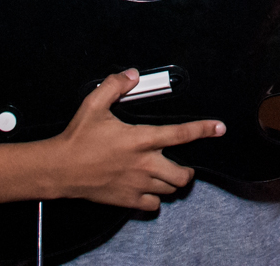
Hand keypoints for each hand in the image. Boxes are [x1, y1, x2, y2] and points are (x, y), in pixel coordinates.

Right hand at [50, 69, 224, 210]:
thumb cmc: (78, 137)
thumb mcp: (94, 104)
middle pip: (182, 174)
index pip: (180, 134)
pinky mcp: (127, 199)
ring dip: (172, 183)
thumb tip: (132, 74)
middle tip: (184, 165)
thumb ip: (115, 86)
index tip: (220, 128)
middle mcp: (144, 164)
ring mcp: (137, 184)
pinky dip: (155, 199)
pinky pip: (153, 205)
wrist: (60, 169)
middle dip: (187, 170)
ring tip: (167, 176)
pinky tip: (149, 190)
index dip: (203, 130)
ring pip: (169, 190)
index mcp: (141, 139)